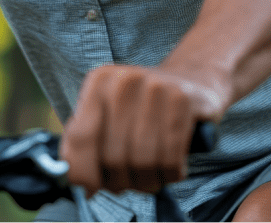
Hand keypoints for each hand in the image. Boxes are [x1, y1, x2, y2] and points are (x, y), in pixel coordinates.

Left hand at [60, 65, 223, 195]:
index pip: (81, 137)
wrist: (192, 81)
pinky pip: (170, 158)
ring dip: (148, 181)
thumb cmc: (143, 109)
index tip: (89, 190)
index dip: (83, 172)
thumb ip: (85, 144)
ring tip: (152, 177)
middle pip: (113, 156)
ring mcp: (156, 87)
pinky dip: (171, 174)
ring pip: (142, 161)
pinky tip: (173, 168)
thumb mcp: (109, 115)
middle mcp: (125, 80)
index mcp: (99, 81)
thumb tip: (77, 182)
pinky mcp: (184, 100)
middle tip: (129, 183)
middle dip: (121, 181)